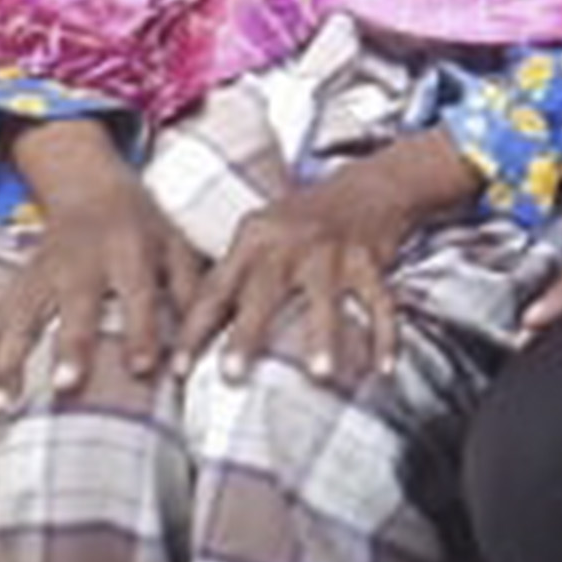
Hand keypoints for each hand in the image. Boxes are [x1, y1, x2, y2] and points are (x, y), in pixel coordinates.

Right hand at [0, 174, 195, 419]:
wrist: (88, 186)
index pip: (138, 293)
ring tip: (1, 407)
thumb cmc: (143, 225)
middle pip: (75, 305)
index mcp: (129, 250)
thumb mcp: (176, 246)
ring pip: (22, 316)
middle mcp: (82, 262)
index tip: (143, 369)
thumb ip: (189, 293)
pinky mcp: (19, 283)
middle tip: (66, 385)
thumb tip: (195, 353)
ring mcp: (43, 273)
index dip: (142, 330)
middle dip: (71, 346)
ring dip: (9, 361)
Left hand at [178, 167, 426, 385]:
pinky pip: (380, 302)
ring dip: (322, 337)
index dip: (194, 331)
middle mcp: (289, 241)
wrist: (367, 186)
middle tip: (231, 374)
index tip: (177, 370)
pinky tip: (384, 368)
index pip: (216, 289)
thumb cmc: (303, 223)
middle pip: (264, 291)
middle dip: (246, 335)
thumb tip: (196, 336)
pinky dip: (385, 336)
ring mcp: (332, 250)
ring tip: (318, 375)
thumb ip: (234, 277)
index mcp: (253, 238)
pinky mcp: (370, 260)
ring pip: (325, 298)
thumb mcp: (261, 236)